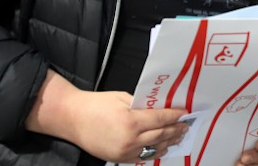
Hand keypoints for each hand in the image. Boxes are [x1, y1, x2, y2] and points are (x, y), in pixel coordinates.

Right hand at [66, 91, 188, 162]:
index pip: (161, 119)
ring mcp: (125, 151)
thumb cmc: (95, 105)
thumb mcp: (123, 99)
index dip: (175, 116)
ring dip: (168, 142)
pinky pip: (142, 157)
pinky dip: (154, 152)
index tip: (184, 113)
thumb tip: (160, 109)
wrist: (72, 119)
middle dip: (175, 129)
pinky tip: (162, 147)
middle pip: (161, 135)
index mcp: (131, 121)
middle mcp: (130, 139)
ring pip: (154, 148)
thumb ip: (142, 106)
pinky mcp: (119, 159)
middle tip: (185, 125)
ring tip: (178, 136)